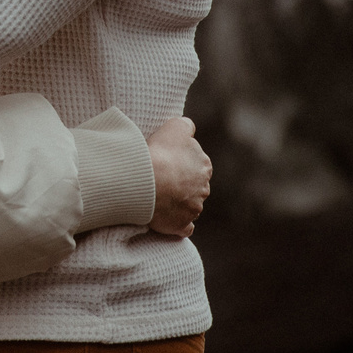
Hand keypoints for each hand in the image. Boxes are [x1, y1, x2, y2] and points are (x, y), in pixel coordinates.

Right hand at [146, 117, 210, 237]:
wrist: (148, 181)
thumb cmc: (160, 152)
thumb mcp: (175, 126)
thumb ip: (185, 125)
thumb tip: (189, 128)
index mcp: (204, 166)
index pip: (198, 165)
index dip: (182, 164)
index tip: (168, 164)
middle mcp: (203, 189)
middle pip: (195, 187)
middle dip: (182, 185)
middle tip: (162, 181)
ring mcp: (194, 209)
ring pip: (190, 206)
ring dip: (178, 204)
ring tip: (159, 198)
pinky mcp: (182, 225)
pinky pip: (184, 227)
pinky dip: (179, 224)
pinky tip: (170, 219)